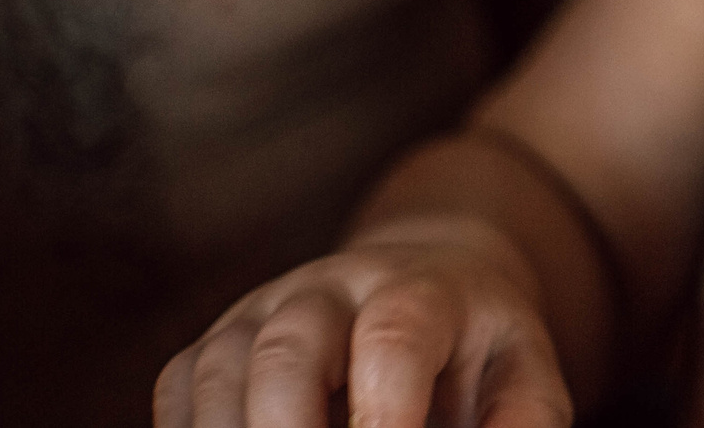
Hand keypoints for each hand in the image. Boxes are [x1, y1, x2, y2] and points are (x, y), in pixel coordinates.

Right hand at [153, 220, 570, 427]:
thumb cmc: (478, 354)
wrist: (427, 290)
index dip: (386, 411)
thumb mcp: (525, 378)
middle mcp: (334, 288)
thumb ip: (519, 424)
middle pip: (289, 346)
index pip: (397, 334)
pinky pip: (178, 387)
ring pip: (218, 368)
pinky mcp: (217, 341)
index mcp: (423, 290)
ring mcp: (265, 309)